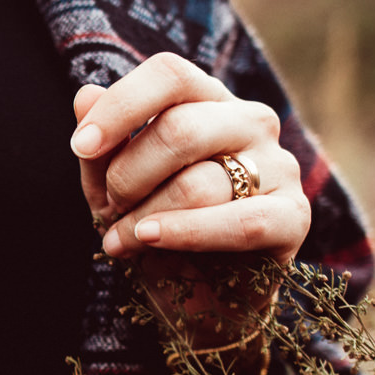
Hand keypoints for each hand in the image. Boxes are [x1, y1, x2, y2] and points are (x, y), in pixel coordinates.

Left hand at [70, 53, 308, 340]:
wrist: (197, 301)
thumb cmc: (156, 231)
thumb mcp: (115, 190)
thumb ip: (103, 148)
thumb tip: (84, 95)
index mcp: (208, 101)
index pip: (171, 74)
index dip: (121, 106)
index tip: (81, 145)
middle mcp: (250, 122)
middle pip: (180, 128)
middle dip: (128, 176)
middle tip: (110, 209)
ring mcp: (279, 166)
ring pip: (199, 182)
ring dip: (145, 217)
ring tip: (123, 240)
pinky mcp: (293, 217)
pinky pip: (240, 221)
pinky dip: (187, 233)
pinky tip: (151, 240)